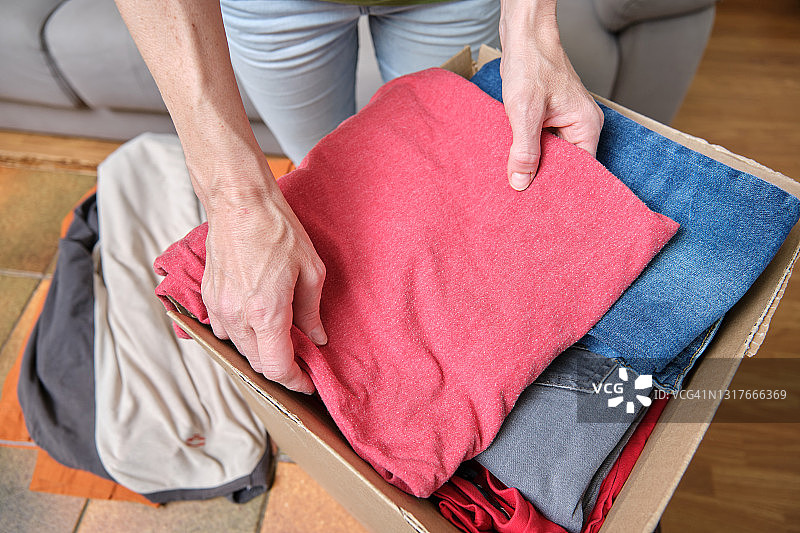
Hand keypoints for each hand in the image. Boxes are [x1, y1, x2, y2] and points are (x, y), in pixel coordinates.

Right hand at [200, 162, 326, 394]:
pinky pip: (224, 329)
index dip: (295, 381)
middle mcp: (238, 316)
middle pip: (257, 363)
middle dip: (280, 367)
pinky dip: (242, 333)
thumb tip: (316, 338)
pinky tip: (258, 319)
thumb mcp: (310, 270)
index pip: (277, 367)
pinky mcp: (208, 296)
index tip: (307, 383)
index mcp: (266, 313)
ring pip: (239, 348)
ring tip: (280, 337)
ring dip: (260, 350)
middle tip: (300, 360)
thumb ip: (311, 311)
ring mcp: (219, 307)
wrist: (239, 202)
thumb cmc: (277, 230)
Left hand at [500, 0, 603, 190]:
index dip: (560, 188)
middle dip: (544, 179)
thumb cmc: (531, 64)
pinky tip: (513, 161)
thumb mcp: (525, 112)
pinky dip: (527, 150)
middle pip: (565, 165)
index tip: (541, 206)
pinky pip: (541, 141)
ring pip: (550, 154)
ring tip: (516, 183)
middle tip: (523, 199)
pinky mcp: (549, 116)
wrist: (524, 35)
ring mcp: (565, 121)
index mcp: (586, 126)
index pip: (580, 171)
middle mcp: (580, 125)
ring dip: (533, 164)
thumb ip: (525, 150)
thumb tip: (522, 183)